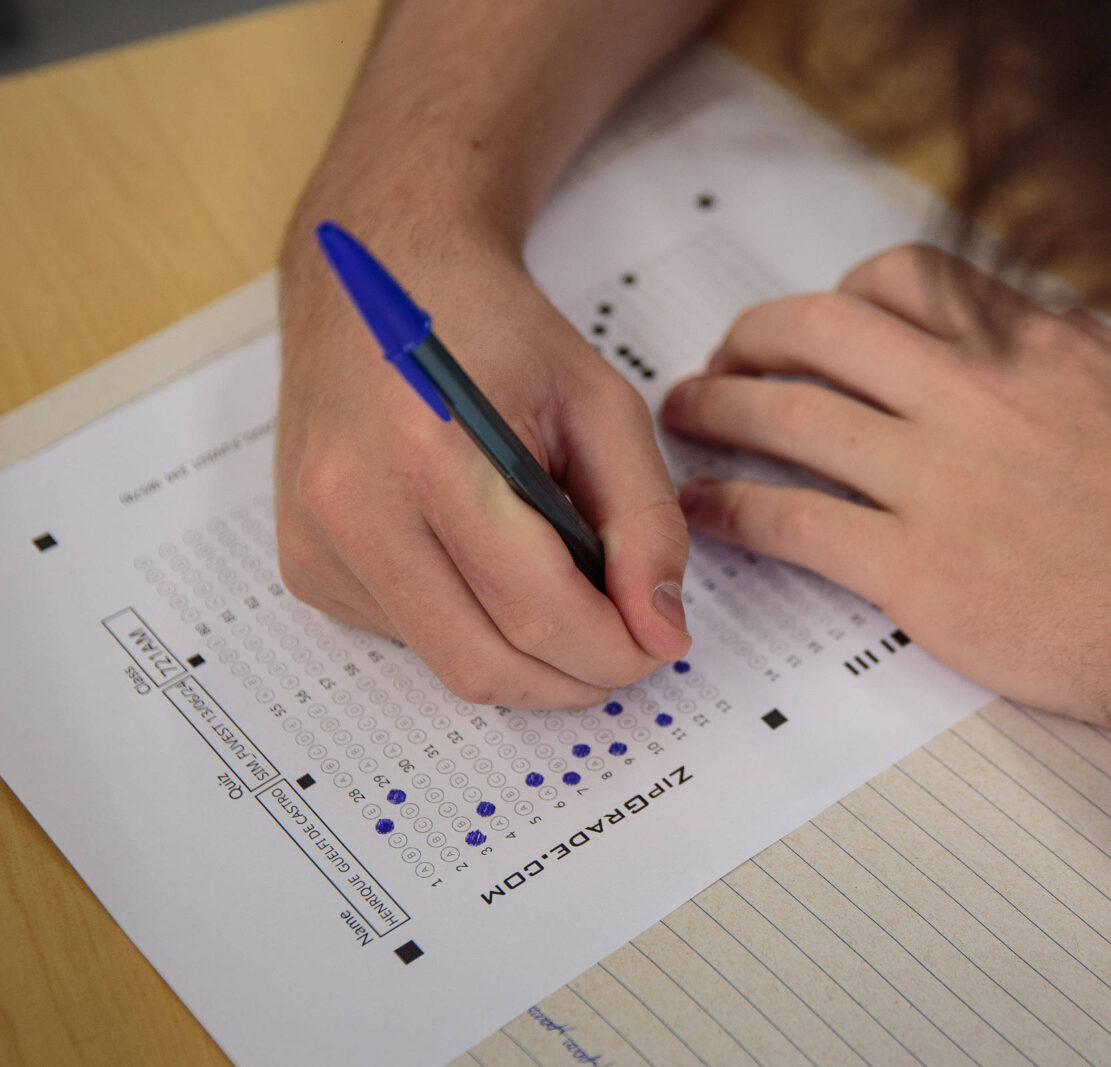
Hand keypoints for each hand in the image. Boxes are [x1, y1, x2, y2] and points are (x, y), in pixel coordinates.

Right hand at [274, 215, 689, 708]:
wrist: (386, 278)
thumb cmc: (497, 333)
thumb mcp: (601, 404)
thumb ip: (645, 521)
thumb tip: (661, 631)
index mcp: (426, 453)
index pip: (536, 609)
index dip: (616, 649)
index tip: (662, 644)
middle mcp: (351, 506)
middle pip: (486, 663)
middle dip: (577, 676)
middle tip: (629, 646)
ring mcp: (317, 544)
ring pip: (451, 664)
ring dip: (530, 657)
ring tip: (565, 585)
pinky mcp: (307, 567)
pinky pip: (414, 642)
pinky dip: (476, 628)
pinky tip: (494, 566)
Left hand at [661, 244, 1110, 730]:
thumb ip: (1106, 358)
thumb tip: (1060, 337)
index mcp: (1036, 349)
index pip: (907, 278)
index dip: (843, 294)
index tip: (823, 322)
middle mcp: (973, 396)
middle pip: (821, 330)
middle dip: (755, 336)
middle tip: (727, 360)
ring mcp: (938, 481)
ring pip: (788, 416)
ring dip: (719, 411)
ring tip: (687, 419)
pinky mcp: (916, 570)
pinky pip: (793, 523)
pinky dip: (733, 512)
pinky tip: (705, 515)